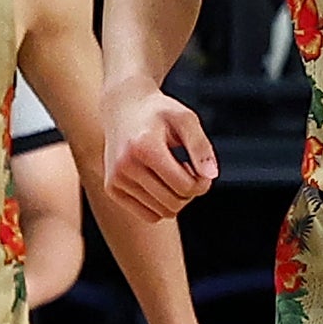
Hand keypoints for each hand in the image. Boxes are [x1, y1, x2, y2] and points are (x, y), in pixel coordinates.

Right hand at [101, 89, 218, 221]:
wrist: (123, 107)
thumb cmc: (160, 112)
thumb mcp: (186, 119)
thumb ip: (201, 146)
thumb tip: (211, 176)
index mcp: (144, 148)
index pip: (184, 186)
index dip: (202, 183)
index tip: (203, 170)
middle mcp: (124, 166)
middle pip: (173, 203)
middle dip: (191, 192)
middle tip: (191, 171)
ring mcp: (115, 179)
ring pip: (162, 213)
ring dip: (177, 198)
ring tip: (175, 174)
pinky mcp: (111, 189)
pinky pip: (148, 215)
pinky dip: (162, 205)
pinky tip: (162, 183)